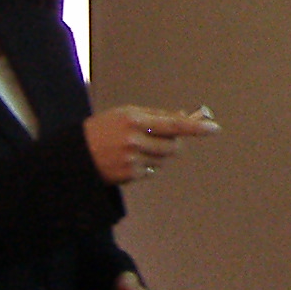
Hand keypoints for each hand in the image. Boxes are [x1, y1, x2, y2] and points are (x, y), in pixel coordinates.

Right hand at [83, 105, 218, 185]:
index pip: (173, 123)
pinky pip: (153, 171)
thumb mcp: (126, 114)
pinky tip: (130, 160)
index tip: (213, 128)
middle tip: (162, 138)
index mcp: (135, 119)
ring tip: (138, 149)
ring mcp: (133, 159)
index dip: (195, 127)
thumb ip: (156, 115)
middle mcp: (135, 139)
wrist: (77, 154)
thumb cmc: (104, 128)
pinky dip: (148, 166)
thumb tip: (185, 117)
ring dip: (159, 155)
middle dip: (174, 143)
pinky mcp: (131, 175)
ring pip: (164, 160)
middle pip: (173, 146)